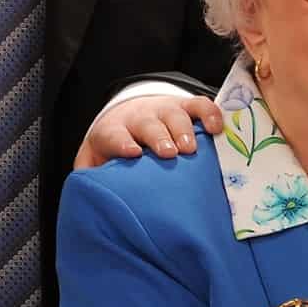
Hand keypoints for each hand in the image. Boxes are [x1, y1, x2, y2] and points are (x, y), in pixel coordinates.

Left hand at [72, 95, 223, 169]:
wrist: (129, 115)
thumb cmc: (114, 147)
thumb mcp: (96, 160)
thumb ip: (91, 177)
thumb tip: (91, 201)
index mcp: (113, 131)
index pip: (114, 135)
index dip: (122, 143)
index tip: (133, 153)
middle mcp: (139, 118)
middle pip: (148, 124)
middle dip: (159, 137)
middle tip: (169, 153)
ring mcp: (164, 110)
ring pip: (175, 114)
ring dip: (183, 129)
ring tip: (190, 147)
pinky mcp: (185, 106)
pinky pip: (199, 105)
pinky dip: (209, 114)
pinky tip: (216, 128)